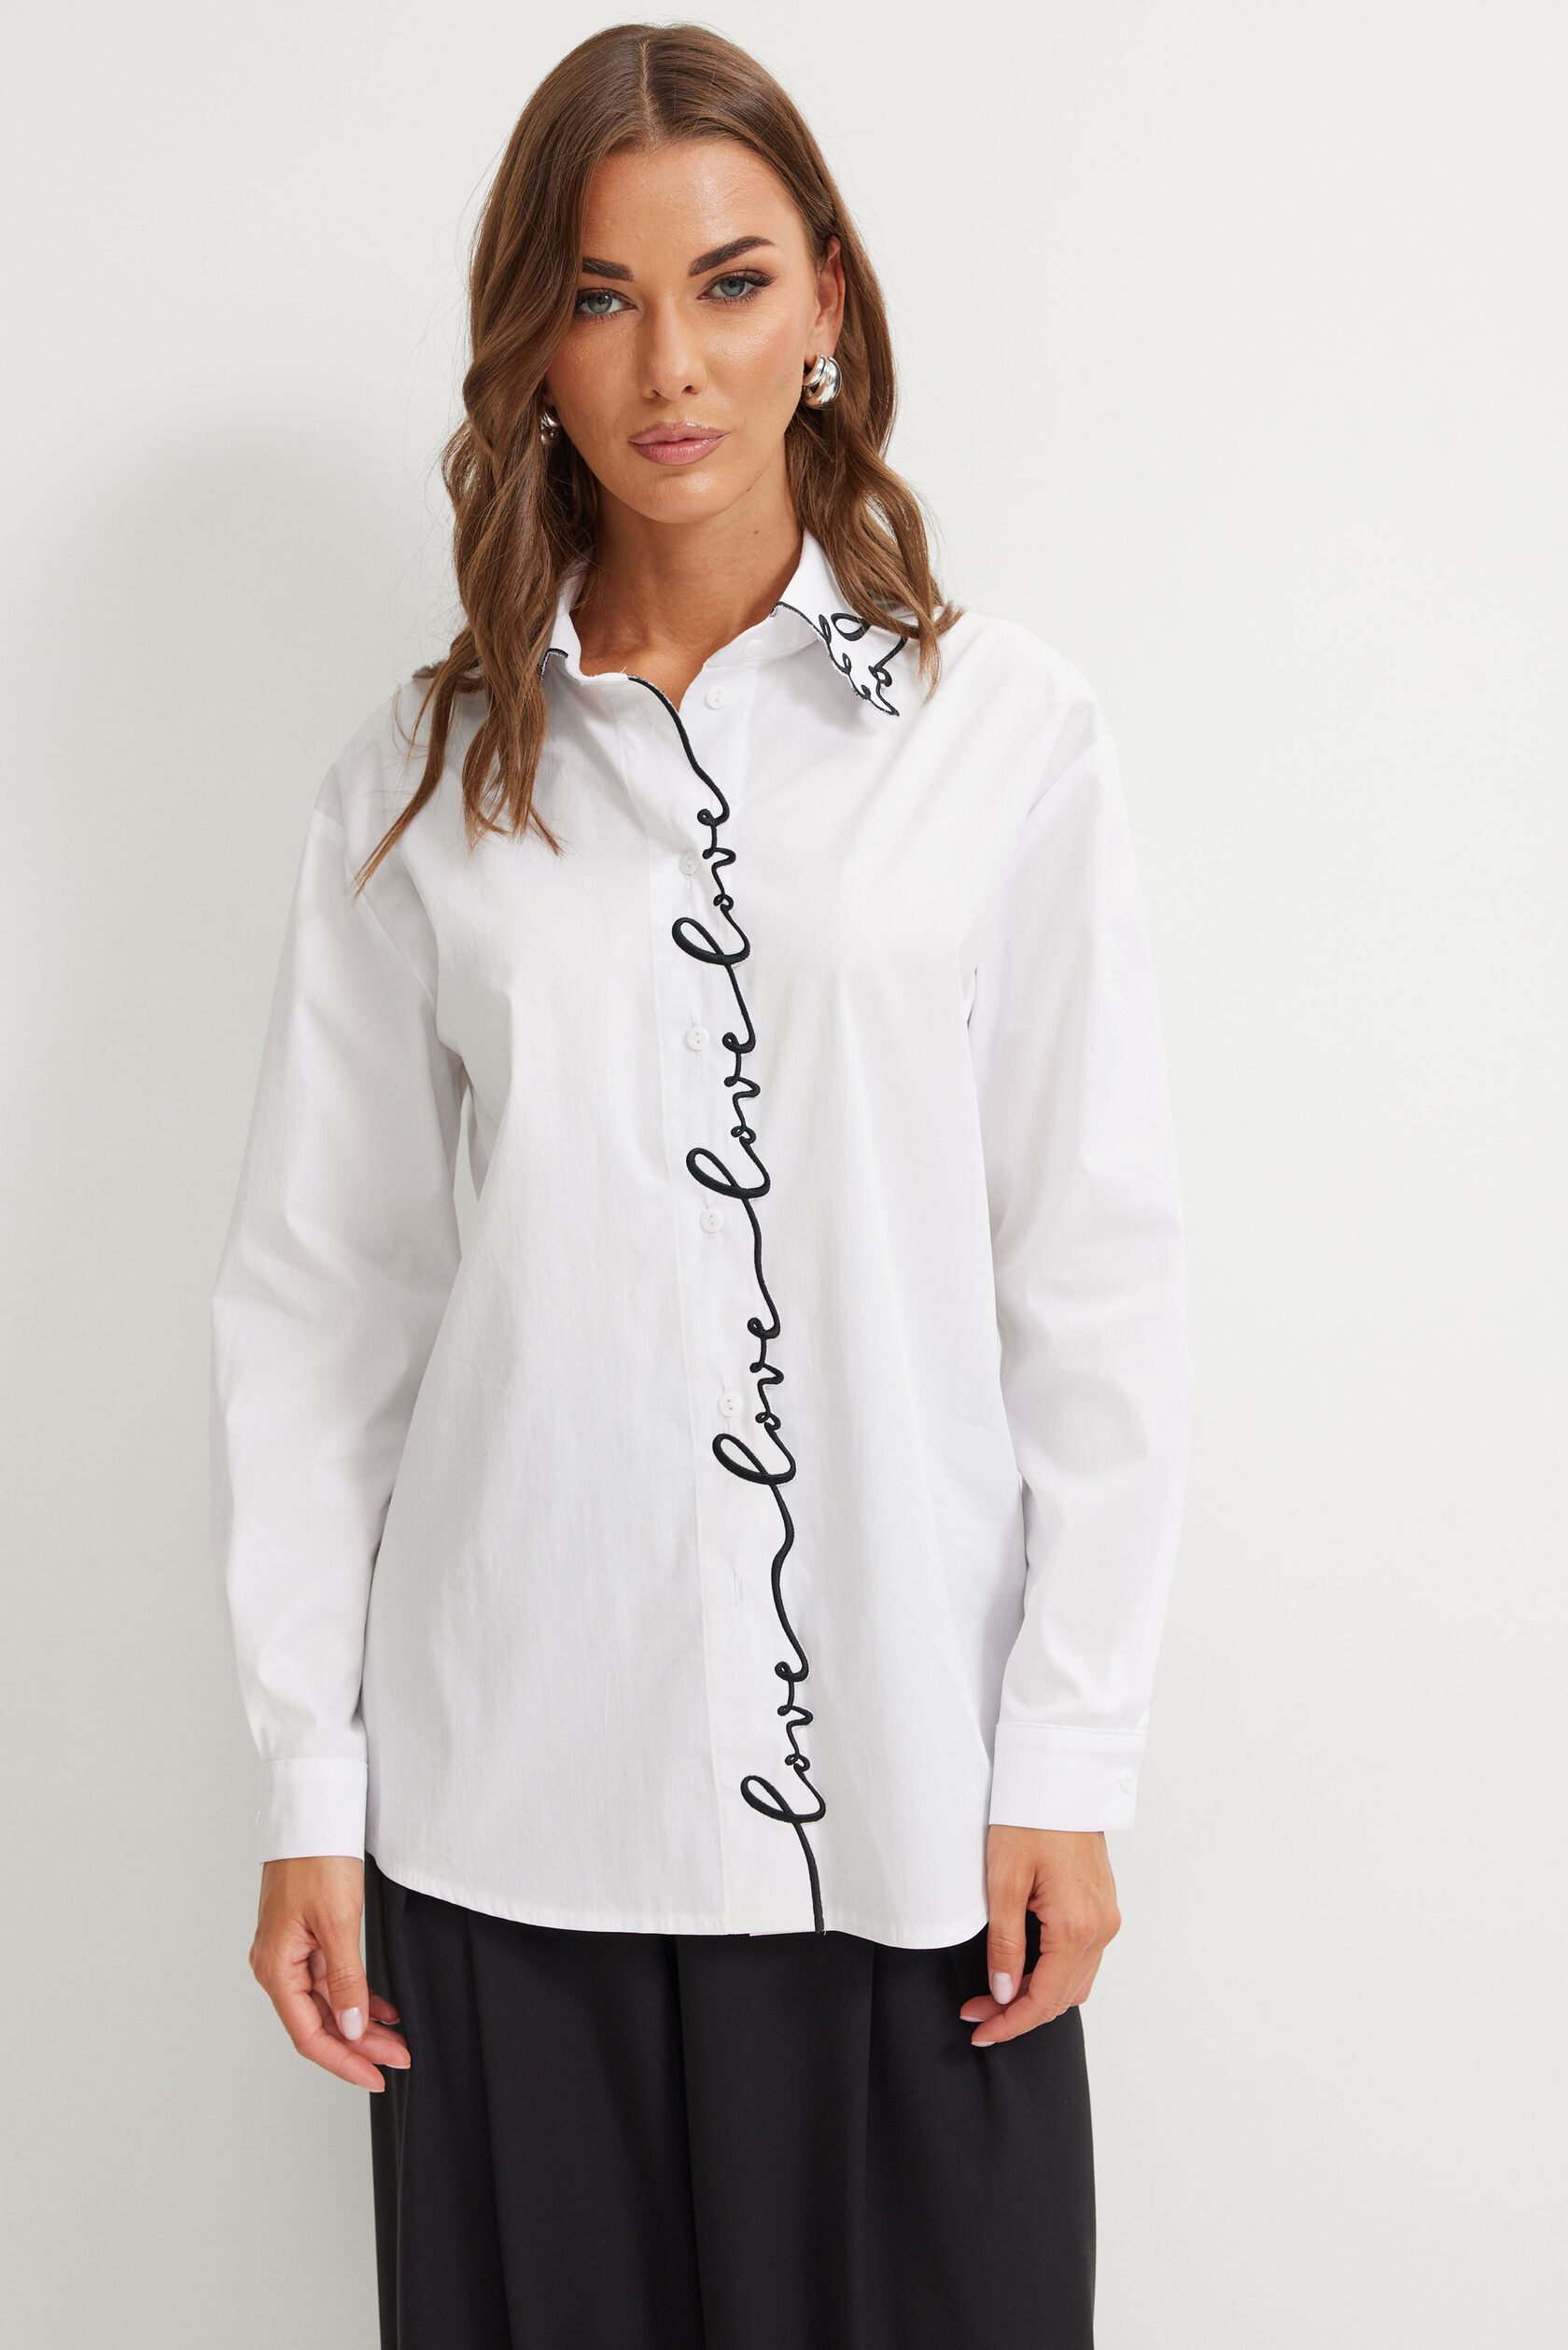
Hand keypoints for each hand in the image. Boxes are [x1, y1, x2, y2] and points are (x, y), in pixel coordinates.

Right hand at [249, 1856, 410, 2090]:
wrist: (313, 1814)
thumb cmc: (317, 1860)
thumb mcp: (338, 1922)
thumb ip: (346, 1979)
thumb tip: (351, 2028)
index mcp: (276, 1968)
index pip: (308, 2034)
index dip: (343, 2061)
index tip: (375, 2076)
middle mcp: (278, 1966)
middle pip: (320, 2023)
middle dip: (360, 2045)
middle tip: (399, 2058)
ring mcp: (292, 1953)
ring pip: (329, 2004)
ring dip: (362, 2024)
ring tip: (398, 2039)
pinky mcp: (307, 1939)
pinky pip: (332, 1980)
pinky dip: (358, 1995)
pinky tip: (384, 2009)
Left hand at [960, 1826, 1120, 2046]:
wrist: (1058, 1779)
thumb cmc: (1029, 1819)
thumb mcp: (1004, 1881)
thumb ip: (1005, 1944)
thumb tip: (1004, 1993)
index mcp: (1077, 1925)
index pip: (1045, 1999)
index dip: (1010, 2023)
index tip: (981, 2030)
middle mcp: (1101, 1928)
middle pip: (1062, 1998)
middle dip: (1018, 2012)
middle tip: (978, 2011)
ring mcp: (1107, 1919)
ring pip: (1075, 1983)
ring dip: (1038, 1996)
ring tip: (996, 1993)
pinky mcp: (1104, 1908)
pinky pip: (1084, 1960)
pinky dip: (1055, 1975)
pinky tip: (1025, 1969)